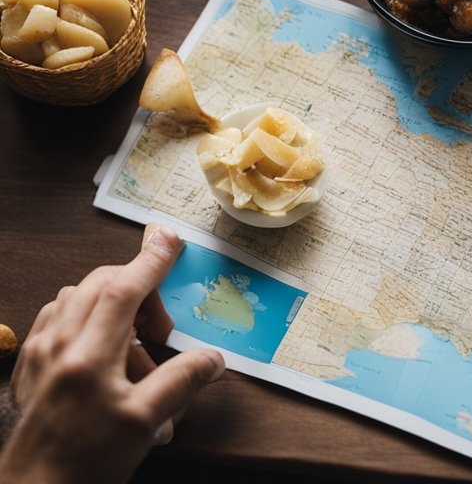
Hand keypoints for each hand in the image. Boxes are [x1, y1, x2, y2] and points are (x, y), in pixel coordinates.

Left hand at [0, 226, 224, 483]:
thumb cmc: (86, 460)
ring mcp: (38, 354)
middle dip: (137, 288)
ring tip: (132, 347)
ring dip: (110, 304)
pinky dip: (83, 318)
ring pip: (74, 298)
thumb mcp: (144, 423)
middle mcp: (58, 345)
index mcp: (89, 355)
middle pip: (99, 285)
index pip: (123, 289)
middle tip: (159, 330)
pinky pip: (55, 319)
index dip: (151, 261)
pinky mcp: (28, 367)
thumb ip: (182, 382)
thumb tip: (214, 359)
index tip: (171, 240)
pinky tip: (99, 350)